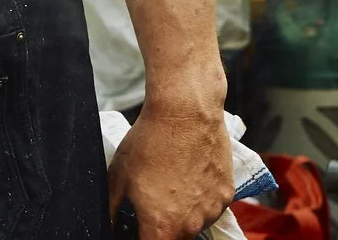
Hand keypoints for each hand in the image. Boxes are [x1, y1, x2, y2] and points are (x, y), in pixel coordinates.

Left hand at [107, 101, 234, 239]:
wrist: (185, 111)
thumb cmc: (151, 141)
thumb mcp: (118, 178)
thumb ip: (112, 212)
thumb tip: (110, 225)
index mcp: (163, 226)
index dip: (142, 237)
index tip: (140, 227)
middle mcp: (191, 225)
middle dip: (163, 228)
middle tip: (155, 201)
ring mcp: (212, 209)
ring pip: (195, 225)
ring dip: (185, 215)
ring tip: (174, 183)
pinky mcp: (227, 193)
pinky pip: (211, 208)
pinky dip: (201, 200)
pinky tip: (191, 176)